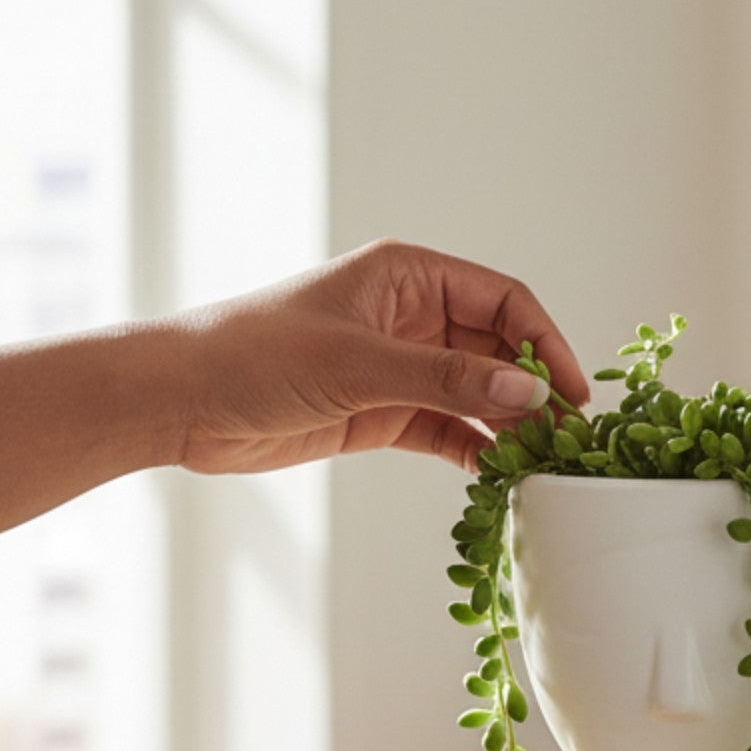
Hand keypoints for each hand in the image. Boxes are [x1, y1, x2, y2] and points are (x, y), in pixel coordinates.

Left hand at [163, 240, 589, 476]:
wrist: (177, 401)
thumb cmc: (252, 354)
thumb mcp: (358, 365)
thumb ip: (448, 381)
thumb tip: (529, 395)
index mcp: (408, 275)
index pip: (504, 301)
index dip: (546, 344)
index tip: (573, 394)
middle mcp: (411, 316)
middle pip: (500, 350)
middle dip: (536, 392)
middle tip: (568, 440)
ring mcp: (399, 367)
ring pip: (480, 395)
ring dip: (512, 427)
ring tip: (543, 464)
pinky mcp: (383, 413)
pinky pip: (450, 430)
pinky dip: (477, 451)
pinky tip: (500, 475)